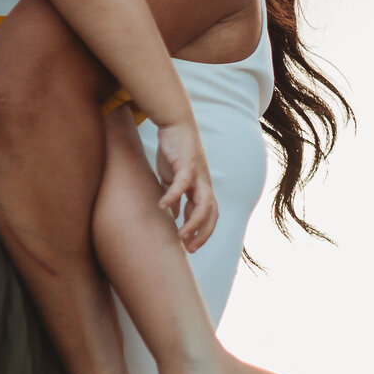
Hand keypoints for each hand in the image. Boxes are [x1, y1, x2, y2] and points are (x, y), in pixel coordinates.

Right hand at [153, 118, 216, 252]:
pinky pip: (183, 183)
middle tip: (189, 248)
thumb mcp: (173, 179)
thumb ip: (175, 196)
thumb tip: (172, 214)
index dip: (202, 232)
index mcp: (201, 188)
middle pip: (211, 213)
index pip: (208, 216)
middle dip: (202, 233)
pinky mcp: (188, 163)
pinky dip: (173, 196)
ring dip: (193, 221)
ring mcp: (198, 174)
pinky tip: (162, 206)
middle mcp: (203, 183)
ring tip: (179, 234)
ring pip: (204, 202)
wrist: (175, 124)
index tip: (190, 247)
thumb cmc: (175, 152)